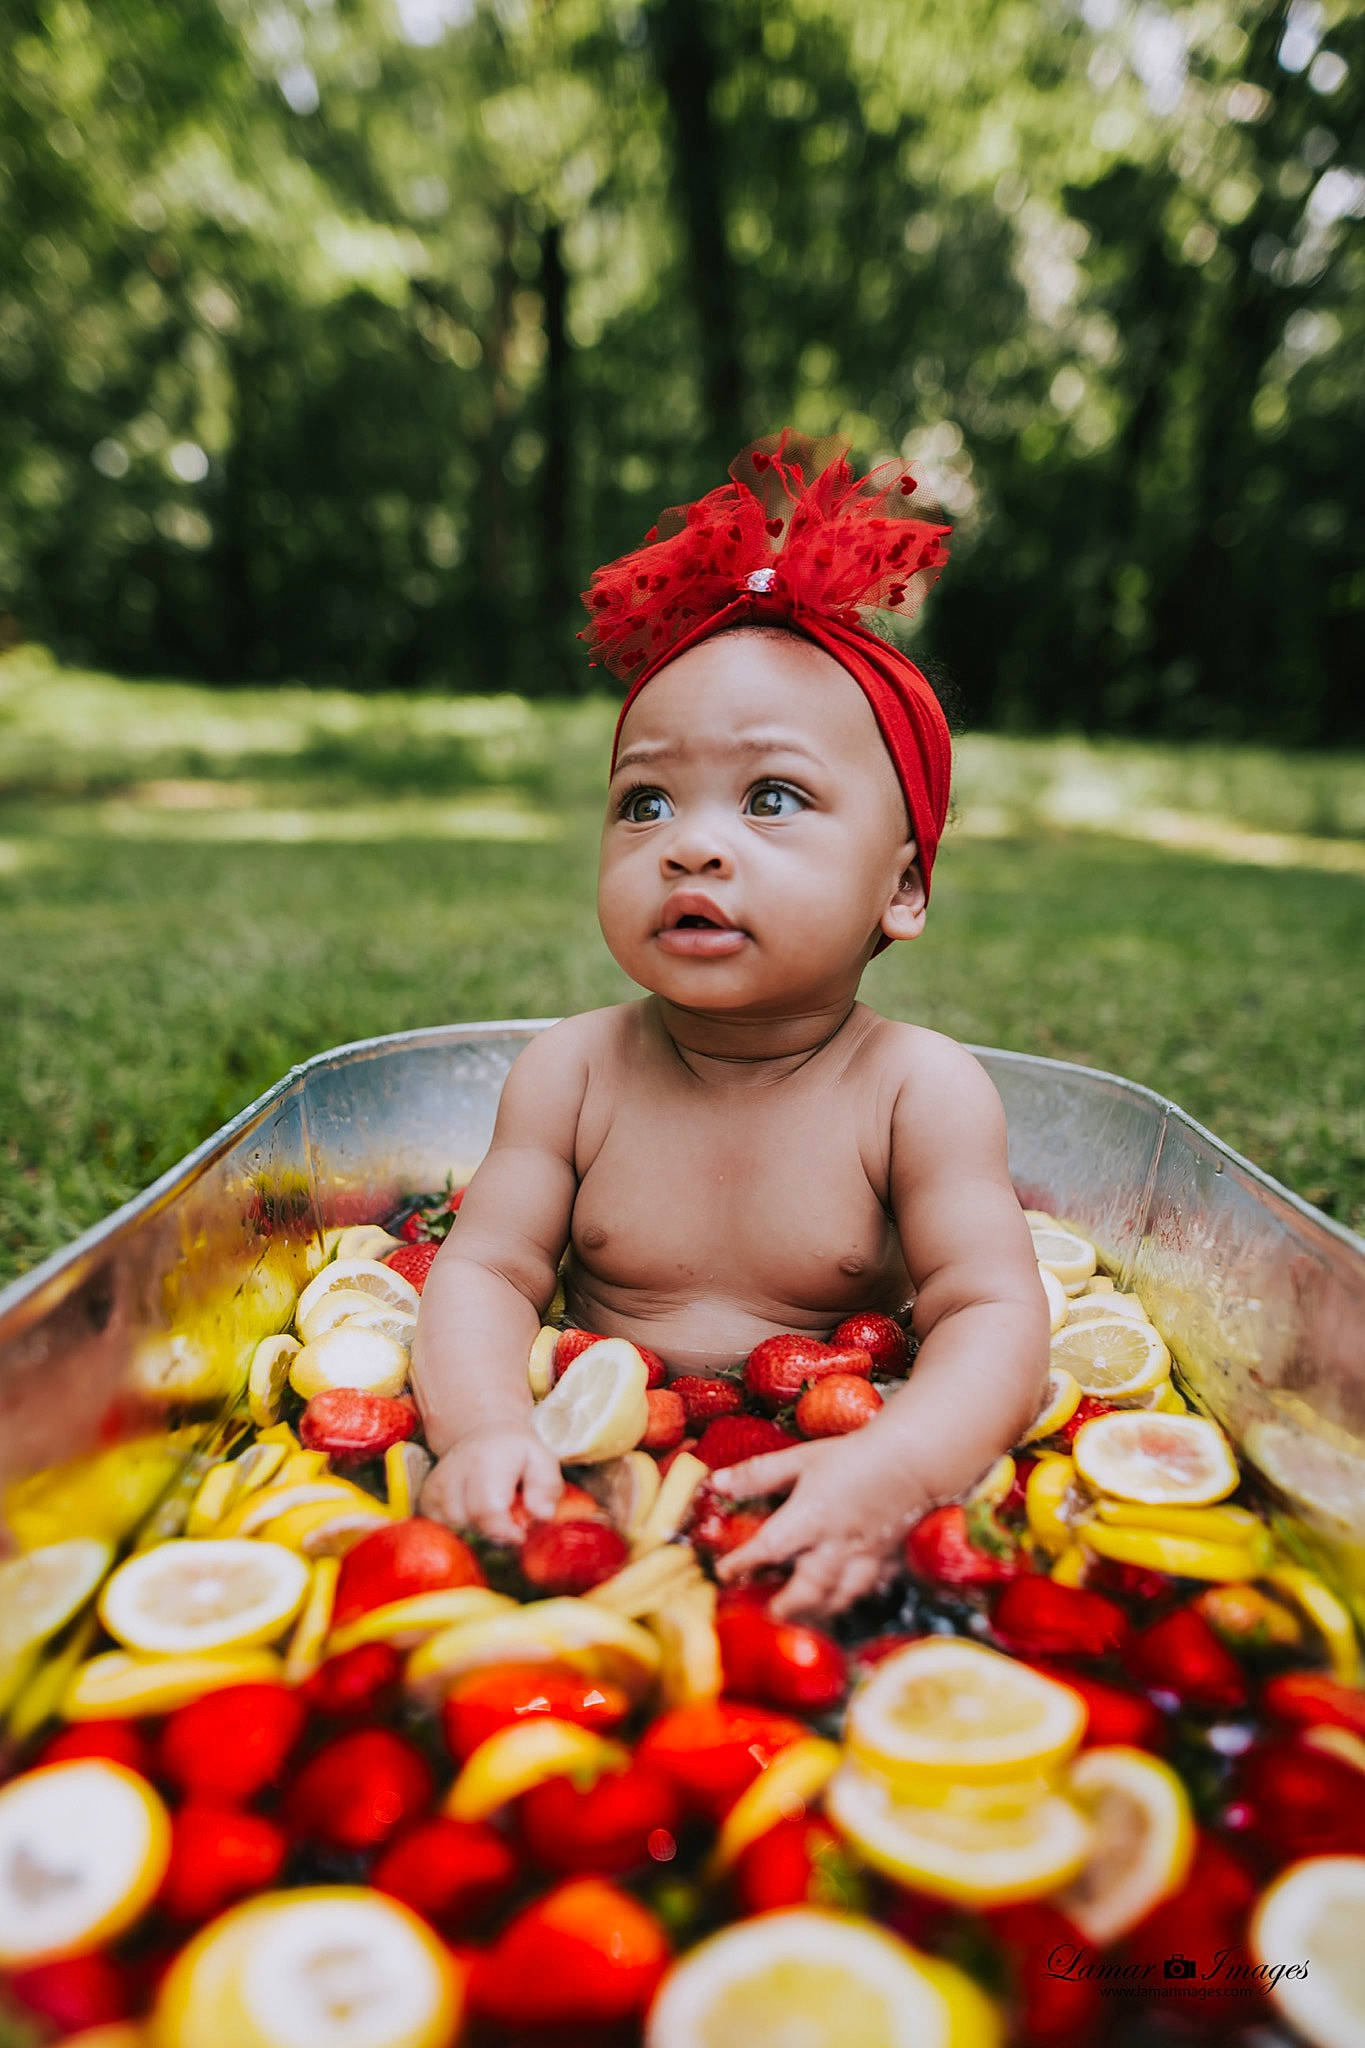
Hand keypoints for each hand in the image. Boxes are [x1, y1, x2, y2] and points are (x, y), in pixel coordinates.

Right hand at [420, 1426, 562, 1544]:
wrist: (483, 1434)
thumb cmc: (516, 1453)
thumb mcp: (542, 1460)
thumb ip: (547, 1488)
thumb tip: (541, 1515)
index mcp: (488, 1459)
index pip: (488, 1509)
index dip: (505, 1530)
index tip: (519, 1534)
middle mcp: (456, 1470)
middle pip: (469, 1523)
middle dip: (493, 1530)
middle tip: (508, 1517)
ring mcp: (436, 1484)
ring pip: (454, 1528)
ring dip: (476, 1529)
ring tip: (490, 1509)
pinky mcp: (425, 1497)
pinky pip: (440, 1528)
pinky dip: (459, 1528)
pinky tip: (471, 1511)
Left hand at [710, 1435, 932, 1621]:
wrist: (916, 1457)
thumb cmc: (854, 1454)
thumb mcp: (801, 1458)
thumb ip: (759, 1474)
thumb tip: (717, 1482)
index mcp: (811, 1518)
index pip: (768, 1548)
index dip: (743, 1563)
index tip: (723, 1573)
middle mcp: (837, 1545)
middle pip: (807, 1588)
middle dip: (785, 1606)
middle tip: (767, 1616)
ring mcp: (866, 1558)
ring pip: (840, 1596)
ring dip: (818, 1610)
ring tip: (802, 1618)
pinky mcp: (890, 1561)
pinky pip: (871, 1589)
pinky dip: (855, 1597)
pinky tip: (846, 1599)